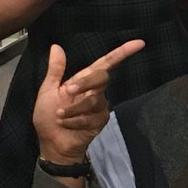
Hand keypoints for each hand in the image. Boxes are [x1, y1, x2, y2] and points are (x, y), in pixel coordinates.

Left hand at [33, 39, 144, 164]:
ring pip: (94, 100)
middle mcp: (95, 91)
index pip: (106, 63)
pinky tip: (68, 125)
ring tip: (60, 116)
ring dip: (73, 109)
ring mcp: (100, 106)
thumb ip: (55, 70)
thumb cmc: (48, 117)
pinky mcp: (101, 121)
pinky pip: (92, 117)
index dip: (123, 52)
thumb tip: (56, 46)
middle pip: (102, 77)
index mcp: (83, 80)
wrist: (52, 144)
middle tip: (68, 91)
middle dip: (86, 83)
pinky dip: (75, 120)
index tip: (139, 43)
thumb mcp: (47, 91)